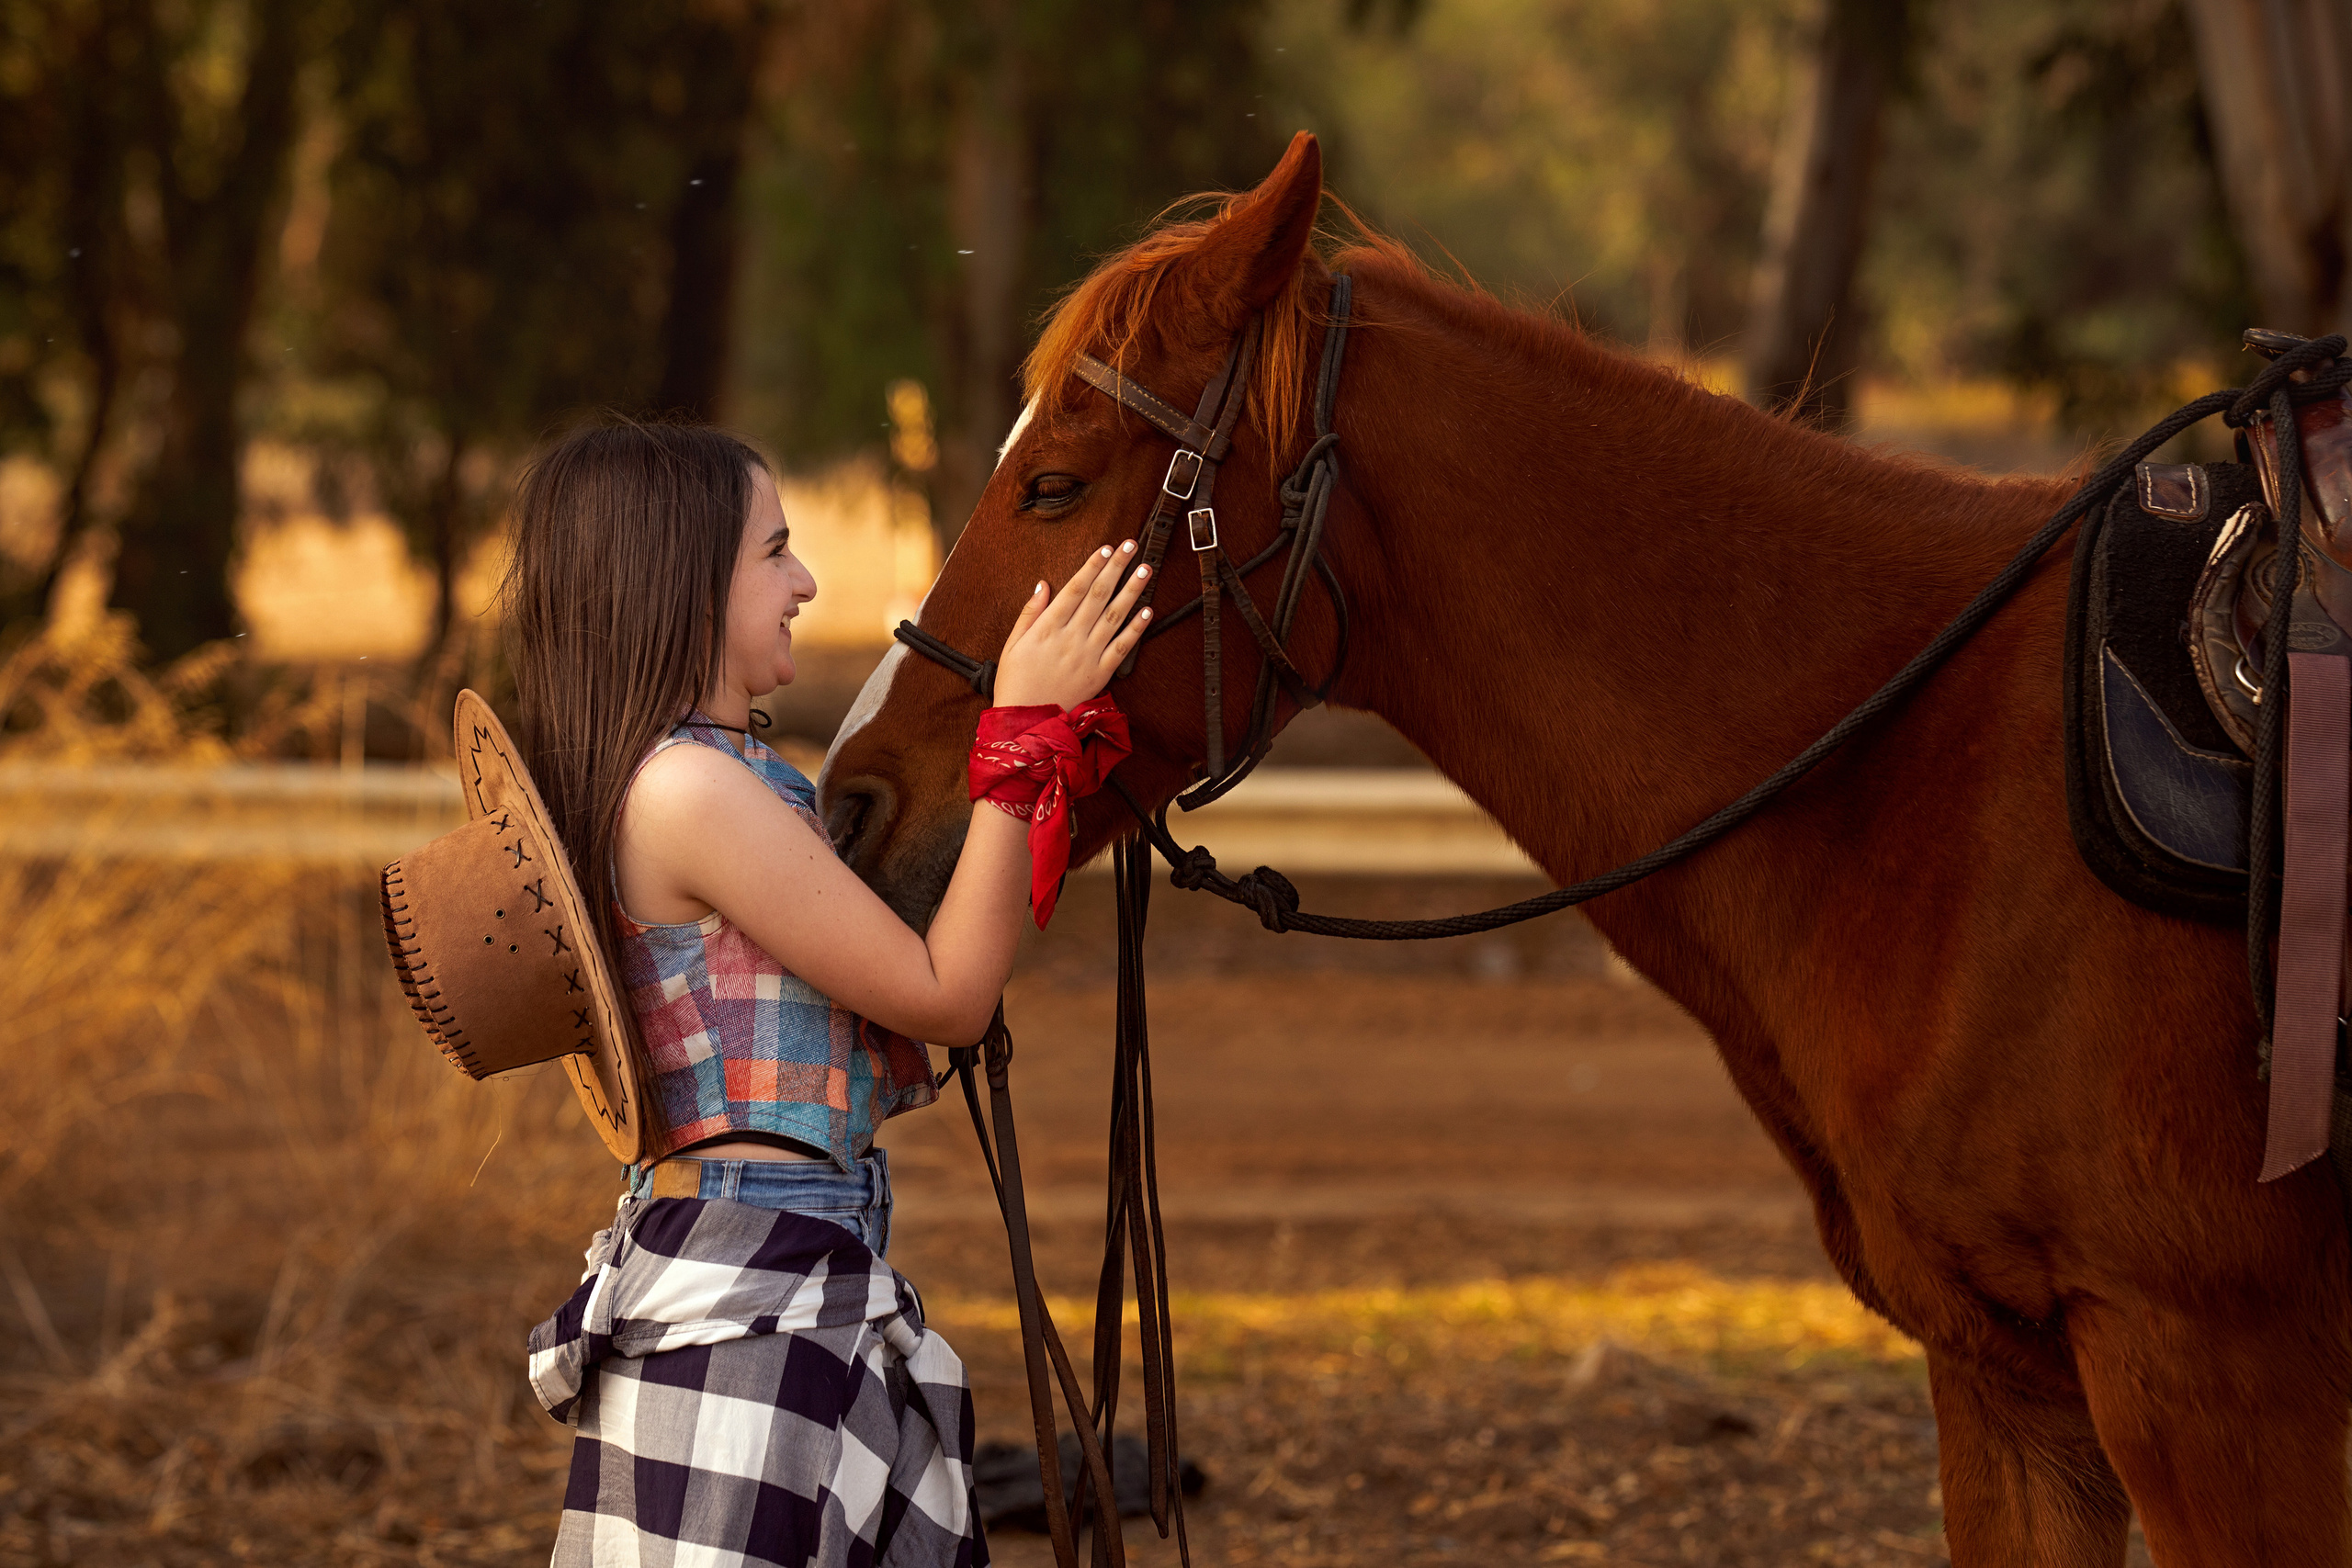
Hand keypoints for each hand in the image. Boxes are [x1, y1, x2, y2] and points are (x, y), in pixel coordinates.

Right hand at [993, 541, 1152, 708]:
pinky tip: (1147, 610)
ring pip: (1114, 617)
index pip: (1075, 589)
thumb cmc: (1016, 683)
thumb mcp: (1013, 645)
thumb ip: (1030, 613)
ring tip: (1144, 570)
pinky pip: (1122, 648)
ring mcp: (1088, 656)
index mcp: (1047, 628)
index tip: (1106, 549)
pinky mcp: (1101, 674)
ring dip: (1131, 591)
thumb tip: (1044, 585)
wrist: (1028, 723)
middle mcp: (1071, 638)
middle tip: (1130, 546)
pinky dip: (1136, 629)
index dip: (1092, 566)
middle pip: (1098, 596)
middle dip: (1116, 568)